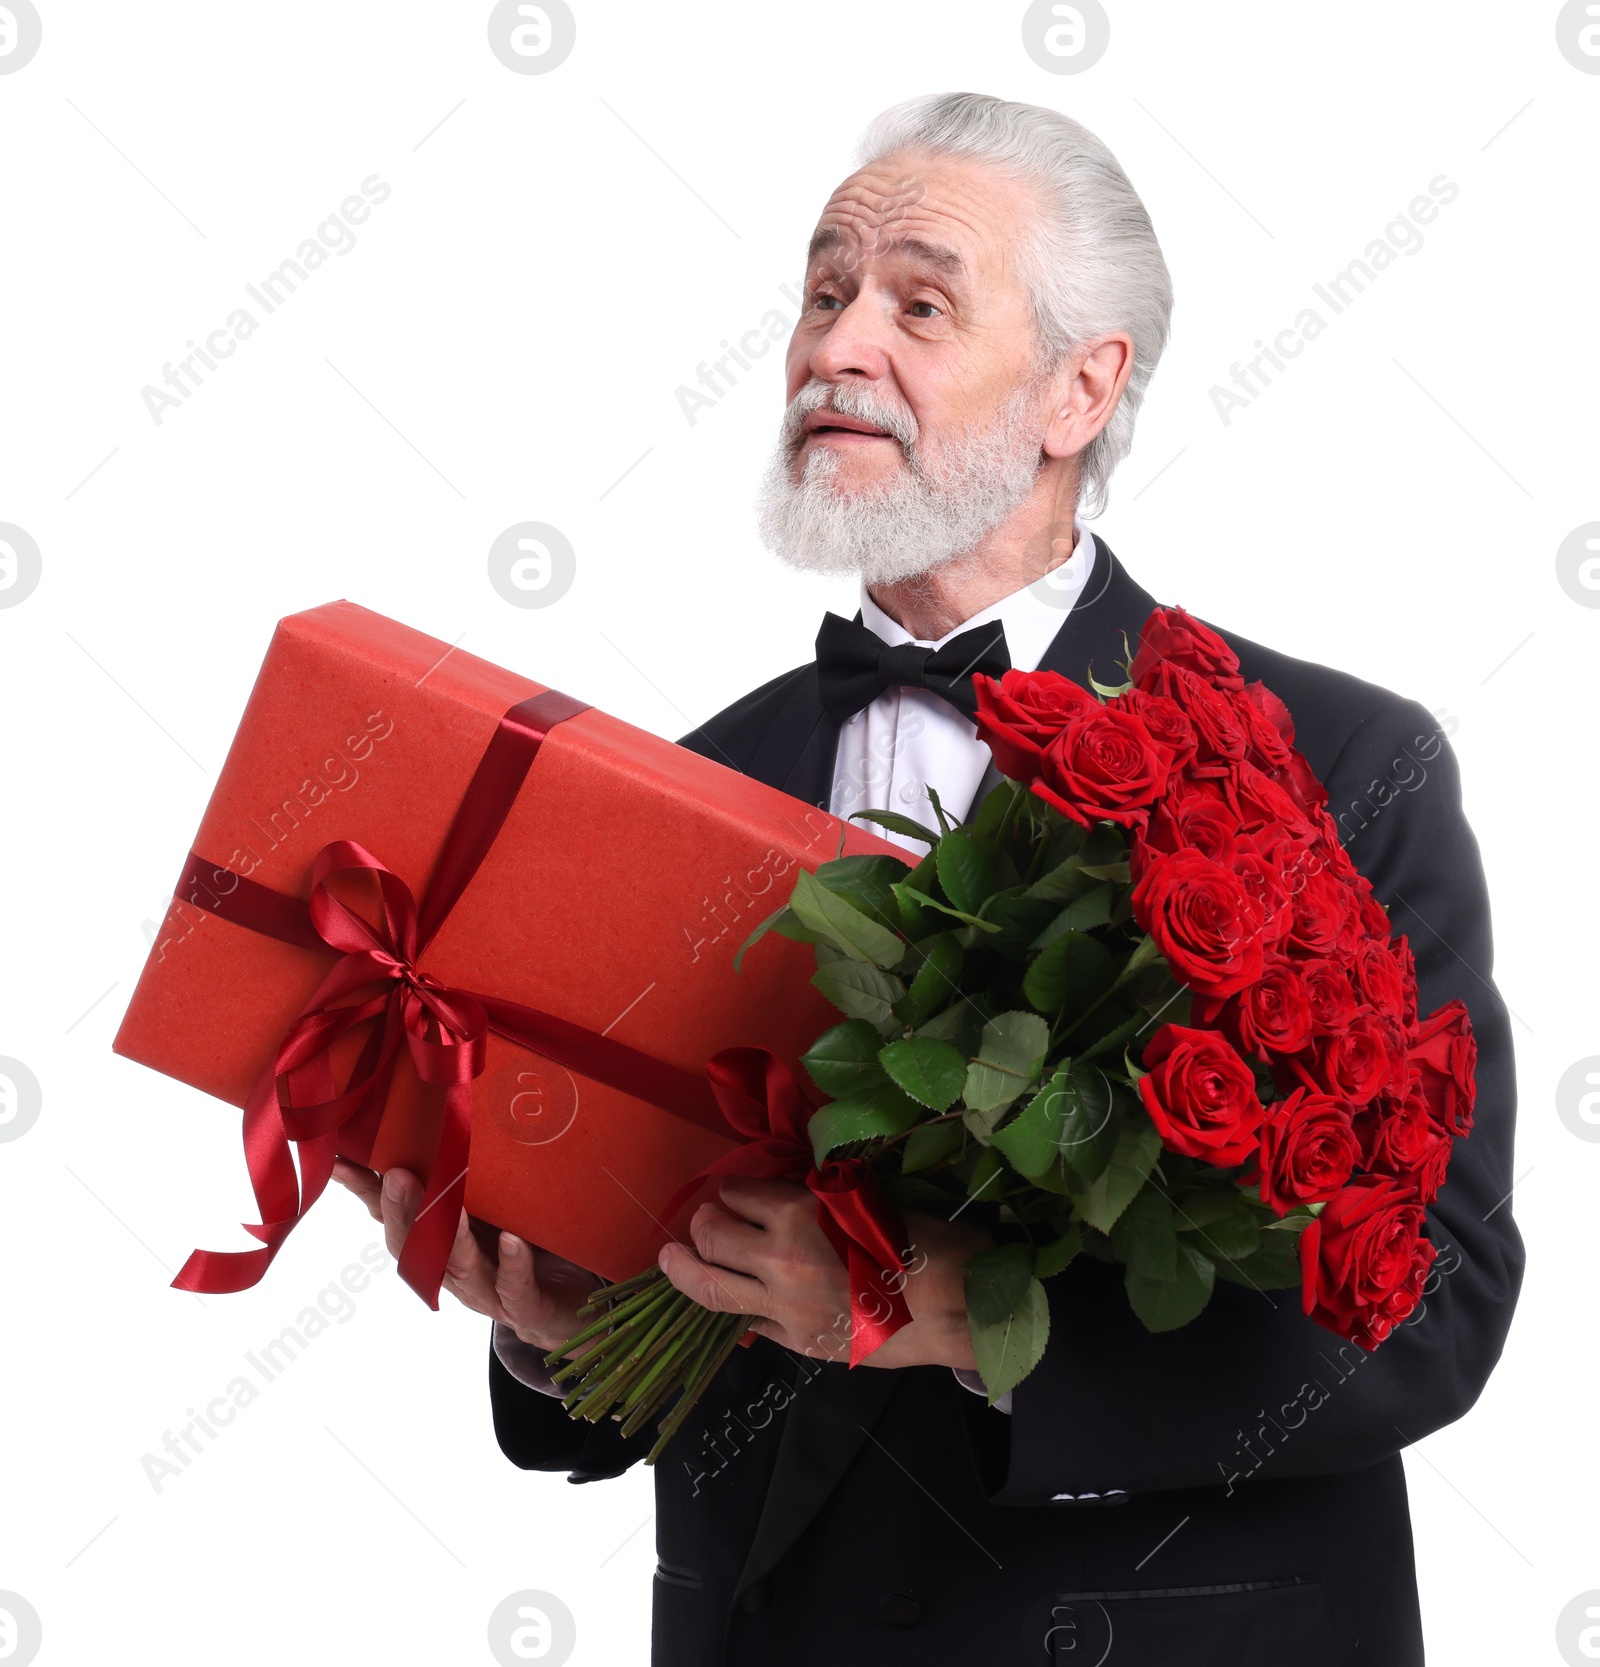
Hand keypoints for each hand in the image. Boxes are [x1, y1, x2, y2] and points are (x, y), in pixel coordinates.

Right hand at [332, 1159, 598, 1354]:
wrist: (571, 1306)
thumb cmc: (525, 1243)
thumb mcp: (490, 1203)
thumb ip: (459, 1174)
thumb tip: (431, 1120)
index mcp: (437, 1244)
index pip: (390, 1216)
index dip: (363, 1191)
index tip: (338, 1159)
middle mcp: (454, 1270)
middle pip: (416, 1248)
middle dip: (403, 1213)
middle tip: (396, 1176)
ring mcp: (490, 1291)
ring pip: (459, 1268)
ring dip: (451, 1237)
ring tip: (450, 1207)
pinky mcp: (529, 1307)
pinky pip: (516, 1289)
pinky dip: (513, 1264)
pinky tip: (513, 1241)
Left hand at [656, 1177, 990, 1370]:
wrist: (957, 1306)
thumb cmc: (925, 1240)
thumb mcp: (868, 1199)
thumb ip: (821, 1201)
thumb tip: (791, 1201)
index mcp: (799, 1210)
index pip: (739, 1193)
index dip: (732, 1190)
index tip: (732, 1191)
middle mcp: (779, 1256)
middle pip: (712, 1236)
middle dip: (702, 1223)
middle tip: (702, 1219)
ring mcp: (784, 1305)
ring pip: (711, 1289)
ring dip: (684, 1270)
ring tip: (669, 1259)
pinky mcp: (798, 1342)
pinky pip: (751, 1325)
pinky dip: (736, 1311)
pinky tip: (729, 1304)